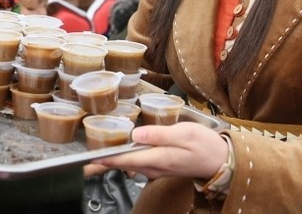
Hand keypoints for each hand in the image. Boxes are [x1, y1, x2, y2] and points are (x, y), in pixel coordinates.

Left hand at [95, 122, 229, 179]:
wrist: (220, 160)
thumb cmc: (204, 144)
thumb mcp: (183, 133)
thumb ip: (159, 134)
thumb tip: (136, 134)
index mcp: (157, 157)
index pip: (124, 159)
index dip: (104, 159)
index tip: (87, 159)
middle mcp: (153, 166)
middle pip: (122, 164)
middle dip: (102, 163)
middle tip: (81, 161)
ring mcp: (156, 168)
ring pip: (128, 164)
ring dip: (112, 160)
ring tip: (94, 155)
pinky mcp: (159, 166)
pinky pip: (137, 163)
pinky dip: (125, 158)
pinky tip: (119, 151)